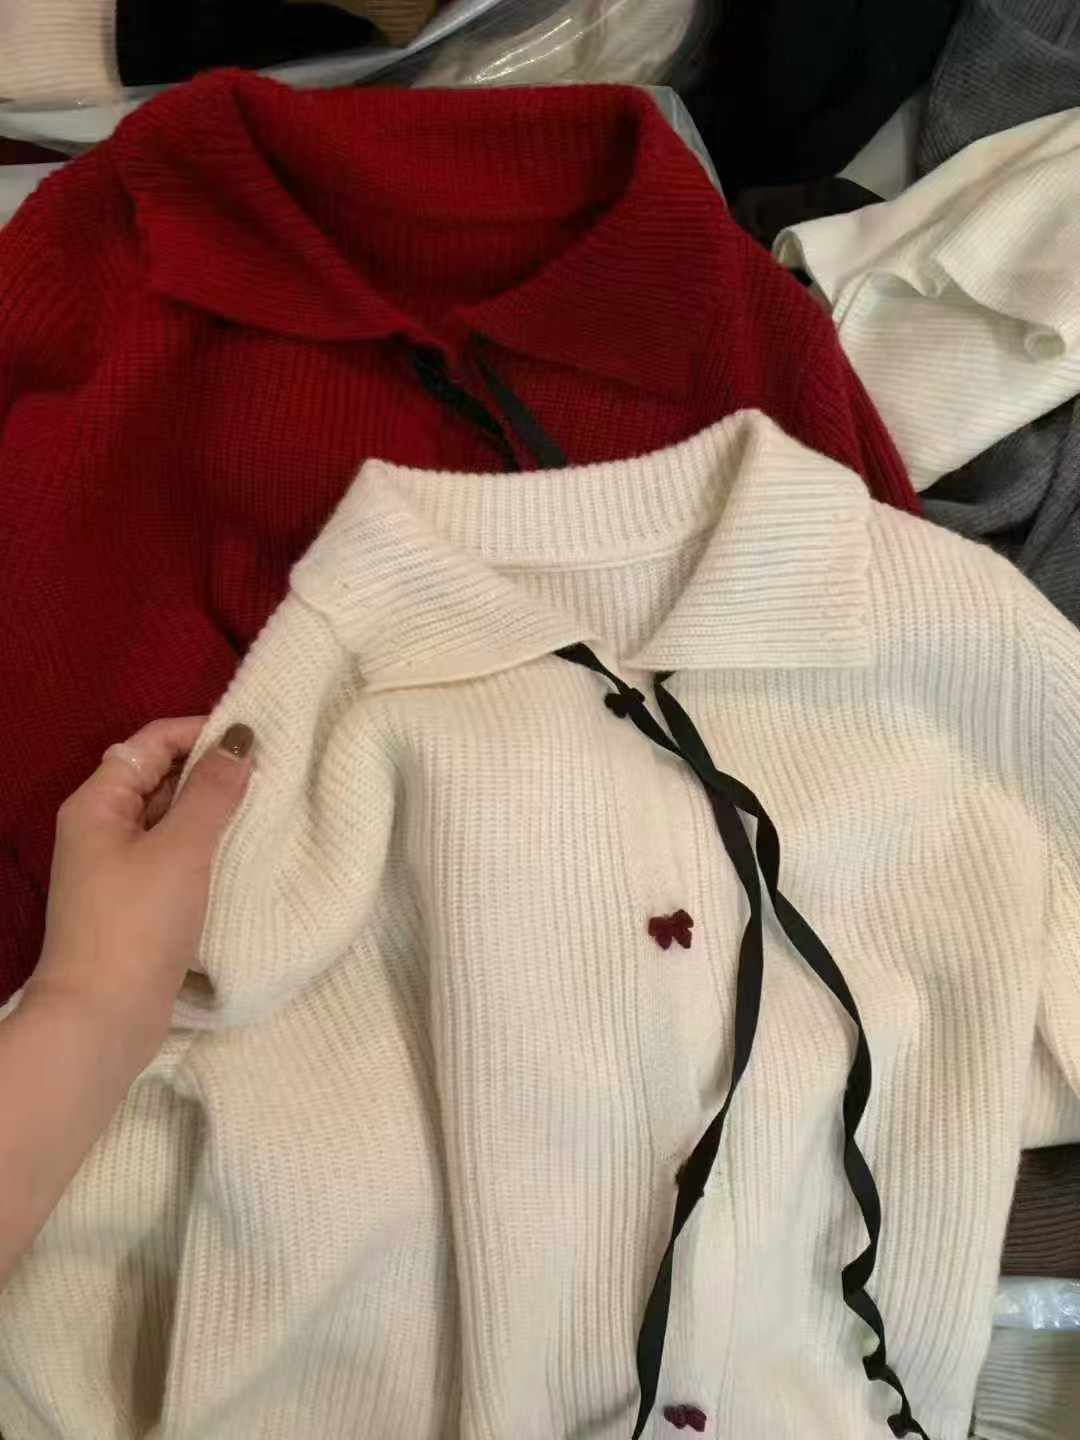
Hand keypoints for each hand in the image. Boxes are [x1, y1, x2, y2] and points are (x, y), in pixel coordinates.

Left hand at [24, 718, 253, 1067]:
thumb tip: (240, 741)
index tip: (260, 737)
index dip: (204, 731)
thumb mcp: (181, 849)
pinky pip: (176, 857)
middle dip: (214, 771)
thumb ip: (212, 791)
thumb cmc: (137, 924)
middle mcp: (102, 828)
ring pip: (172, 820)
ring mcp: (118, 868)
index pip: (153, 742)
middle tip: (277, 771)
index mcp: (98, 803)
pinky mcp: (137, 904)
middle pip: (162, 778)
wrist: (101, 1019)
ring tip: (273, 808)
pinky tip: (248, 855)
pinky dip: (209, 849)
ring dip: (215, 812)